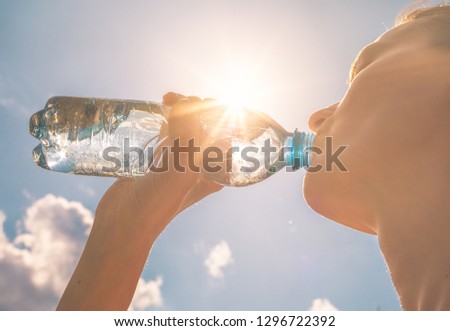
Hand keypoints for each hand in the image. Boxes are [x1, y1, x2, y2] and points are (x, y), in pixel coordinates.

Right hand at [95, 92, 222, 237]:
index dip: (216, 111)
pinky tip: (159, 112)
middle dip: (195, 106)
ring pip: (186, 126)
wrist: (123, 223)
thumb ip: (188, 138)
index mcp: (214, 170)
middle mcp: (200, 164)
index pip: (225, 131)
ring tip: (167, 100)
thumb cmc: (157, 204)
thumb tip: (185, 104)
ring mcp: (179, 161)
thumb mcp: (180, 172)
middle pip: (206, 125)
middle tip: (175, 100)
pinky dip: (165, 119)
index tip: (197, 101)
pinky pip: (168, 132)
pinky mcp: (159, 159)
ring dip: (180, 109)